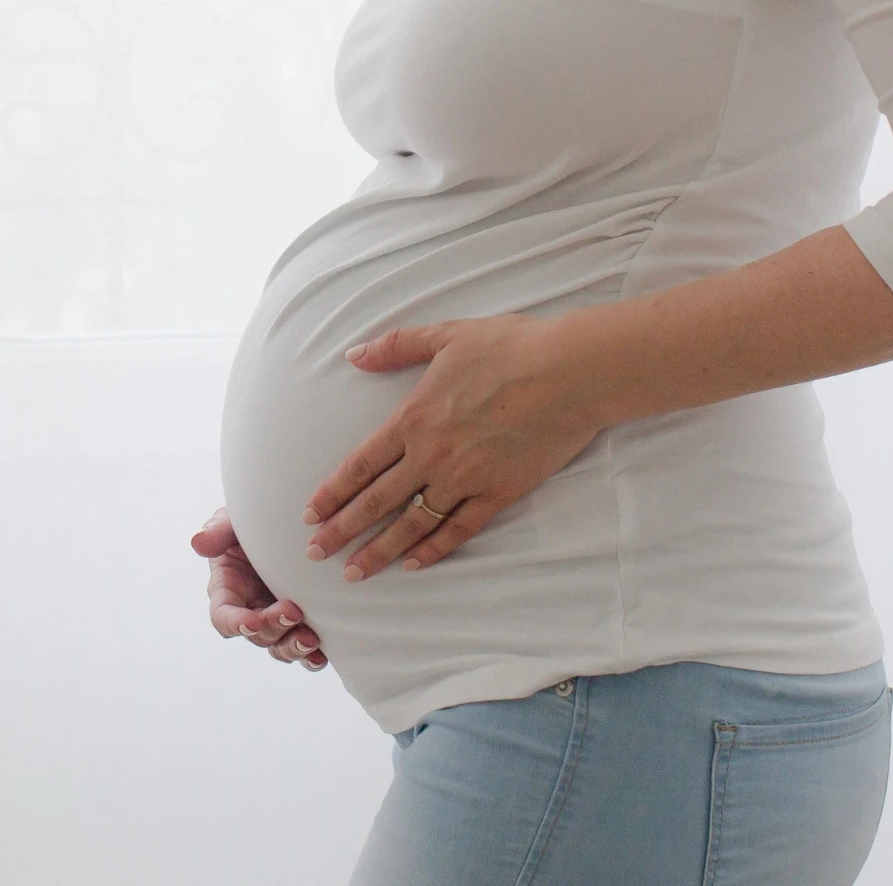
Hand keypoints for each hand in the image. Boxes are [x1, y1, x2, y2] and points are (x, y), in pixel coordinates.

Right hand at [191, 507, 327, 669]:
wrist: (287, 522)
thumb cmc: (254, 522)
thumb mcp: (234, 522)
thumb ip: (218, 531)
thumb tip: (198, 541)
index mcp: (228, 590)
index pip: (222, 616)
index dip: (235, 622)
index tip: (251, 621)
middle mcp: (250, 610)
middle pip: (256, 634)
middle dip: (273, 627)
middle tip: (293, 612)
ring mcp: (275, 619)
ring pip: (279, 646)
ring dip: (293, 646)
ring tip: (311, 639)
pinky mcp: (300, 622)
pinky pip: (303, 648)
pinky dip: (311, 657)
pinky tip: (323, 655)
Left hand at [299, 313, 601, 580]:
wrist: (569, 372)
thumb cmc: (510, 347)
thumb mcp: (447, 335)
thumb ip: (396, 346)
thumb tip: (354, 354)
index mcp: (415, 418)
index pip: (361, 465)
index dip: (332, 493)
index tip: (309, 516)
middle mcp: (432, 455)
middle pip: (376, 502)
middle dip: (342, 531)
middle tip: (315, 555)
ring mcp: (465, 478)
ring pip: (412, 524)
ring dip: (379, 551)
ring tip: (355, 572)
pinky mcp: (498, 493)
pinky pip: (458, 529)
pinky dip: (434, 549)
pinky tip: (415, 563)